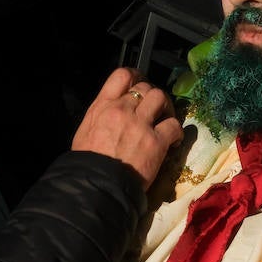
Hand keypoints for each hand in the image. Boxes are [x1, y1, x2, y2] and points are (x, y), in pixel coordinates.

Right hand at [71, 68, 183, 188]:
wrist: (96, 185)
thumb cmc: (87, 162)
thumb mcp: (85, 130)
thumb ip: (100, 114)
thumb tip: (112, 110)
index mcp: (103, 106)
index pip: (122, 75)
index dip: (136, 76)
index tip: (141, 84)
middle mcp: (123, 110)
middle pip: (146, 87)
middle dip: (152, 96)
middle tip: (156, 110)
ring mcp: (140, 124)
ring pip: (161, 98)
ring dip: (166, 107)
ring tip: (165, 120)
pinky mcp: (156, 142)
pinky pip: (174, 125)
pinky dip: (177, 131)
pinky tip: (173, 141)